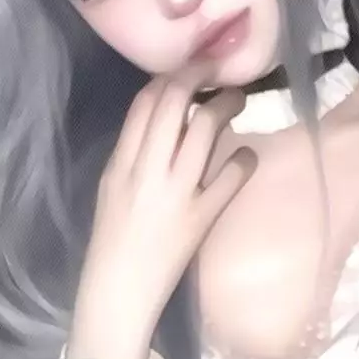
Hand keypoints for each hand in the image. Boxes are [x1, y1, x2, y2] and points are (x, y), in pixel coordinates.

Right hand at [73, 65, 255, 357]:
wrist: (118, 291)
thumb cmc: (113, 239)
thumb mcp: (112, 189)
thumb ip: (133, 154)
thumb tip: (162, 120)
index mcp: (121, 164)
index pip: (144, 104)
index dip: (169, 77)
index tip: (187, 69)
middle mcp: (147, 171)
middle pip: (173, 104)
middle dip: (199, 76)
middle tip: (218, 67)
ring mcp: (176, 193)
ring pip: (204, 130)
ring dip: (226, 106)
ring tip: (238, 98)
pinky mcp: (201, 218)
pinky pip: (230, 178)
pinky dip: (243, 160)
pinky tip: (246, 155)